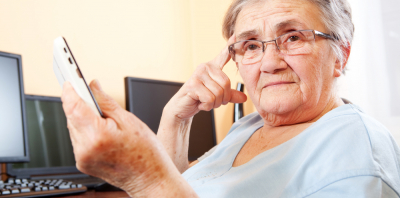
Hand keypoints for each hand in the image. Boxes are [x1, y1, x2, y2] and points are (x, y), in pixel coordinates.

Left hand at [62, 80, 196, 196]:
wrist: (150, 179)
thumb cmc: (146, 153)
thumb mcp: (130, 121)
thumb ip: (106, 102)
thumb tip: (92, 86)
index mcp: (97, 135)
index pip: (73, 106)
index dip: (70, 90)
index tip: (70, 80)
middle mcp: (85, 149)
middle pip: (71, 116)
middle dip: (80, 104)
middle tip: (95, 98)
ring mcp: (82, 158)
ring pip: (73, 128)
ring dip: (83, 118)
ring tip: (105, 121)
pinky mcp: (82, 163)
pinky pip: (78, 140)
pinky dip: (86, 131)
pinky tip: (103, 132)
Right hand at [164, 35, 246, 119]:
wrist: (181, 107)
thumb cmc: (198, 99)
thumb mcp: (217, 96)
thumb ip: (230, 95)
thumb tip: (243, 97)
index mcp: (212, 68)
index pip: (223, 55)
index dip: (230, 46)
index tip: (236, 35)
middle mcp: (205, 67)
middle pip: (226, 84)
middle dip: (222, 98)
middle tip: (212, 101)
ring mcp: (198, 75)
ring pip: (218, 93)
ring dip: (214, 103)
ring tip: (204, 101)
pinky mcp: (193, 85)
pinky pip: (210, 99)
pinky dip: (207, 106)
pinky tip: (200, 103)